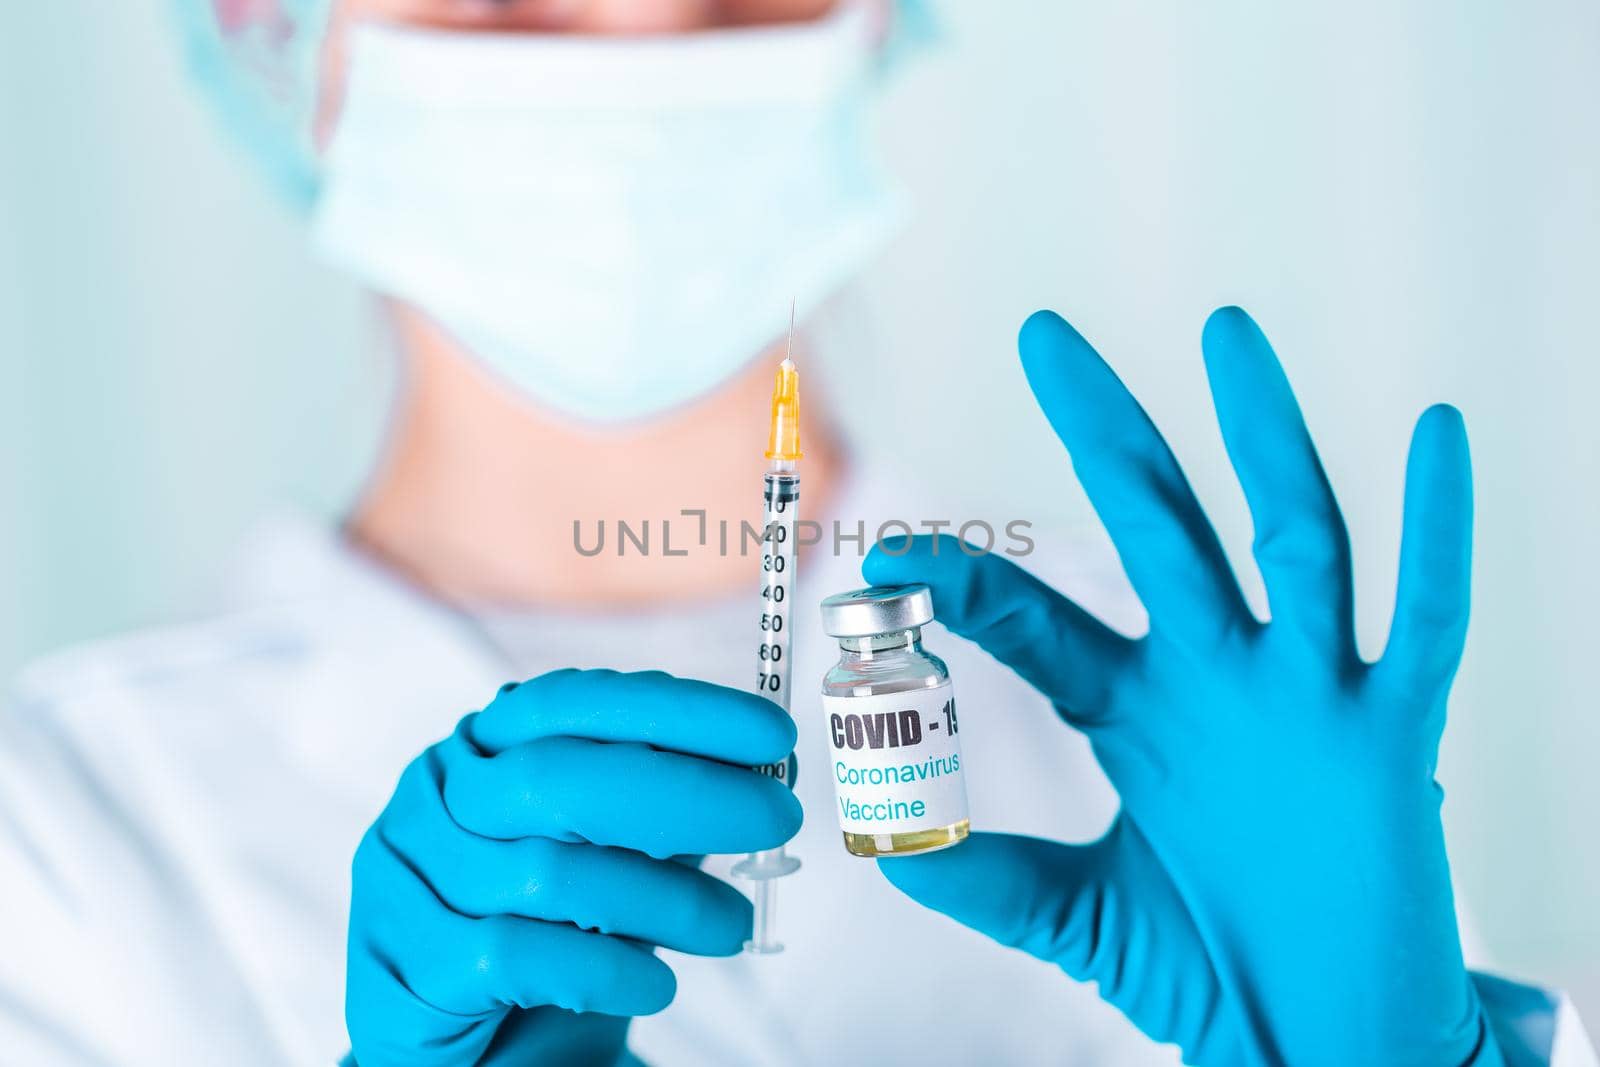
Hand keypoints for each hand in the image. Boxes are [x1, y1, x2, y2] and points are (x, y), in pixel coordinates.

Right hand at [345, 669, 801, 1066]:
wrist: (461, 1046)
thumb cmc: (543, 933)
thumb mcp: (604, 858)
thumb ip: (655, 813)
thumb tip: (759, 776)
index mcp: (483, 747)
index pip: (576, 701)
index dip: (678, 710)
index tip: (770, 733)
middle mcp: (437, 797)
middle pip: (563, 776)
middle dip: (690, 793)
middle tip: (778, 817)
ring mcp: (410, 876)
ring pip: (552, 872)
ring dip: (667, 900)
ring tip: (731, 925)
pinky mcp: (406, 963)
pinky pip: (520, 955)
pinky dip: (607, 970)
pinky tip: (656, 983)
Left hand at [864, 308, 1501, 1065]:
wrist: (1321, 1036)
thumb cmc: (1210, 966)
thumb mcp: (1079, 914)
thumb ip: (990, 878)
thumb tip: (892, 850)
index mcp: (1135, 712)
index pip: (1038, 621)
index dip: (966, 584)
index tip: (890, 552)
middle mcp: (1217, 679)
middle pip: (1156, 525)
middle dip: (1101, 430)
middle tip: (1041, 333)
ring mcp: (1307, 696)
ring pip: (1290, 540)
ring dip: (1261, 437)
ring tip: (1226, 330)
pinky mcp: (1392, 737)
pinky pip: (1426, 623)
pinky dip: (1438, 533)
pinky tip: (1437, 434)